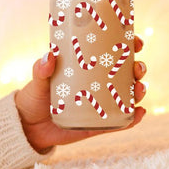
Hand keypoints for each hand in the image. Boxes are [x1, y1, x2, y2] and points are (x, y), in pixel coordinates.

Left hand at [15, 36, 146, 152]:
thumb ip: (41, 69)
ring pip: (129, 95)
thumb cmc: (35, 97)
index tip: (137, 40)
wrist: (29, 127)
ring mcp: (102, 104)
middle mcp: (99, 83)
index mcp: (89, 67)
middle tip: (138, 68)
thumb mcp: (38, 80)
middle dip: (139, 68)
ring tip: (140, 89)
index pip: (113, 52)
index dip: (129, 45)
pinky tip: (140, 113)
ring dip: (140, 90)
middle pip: (127, 72)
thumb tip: (50, 55)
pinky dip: (134, 117)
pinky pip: (121, 121)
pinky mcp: (100, 124)